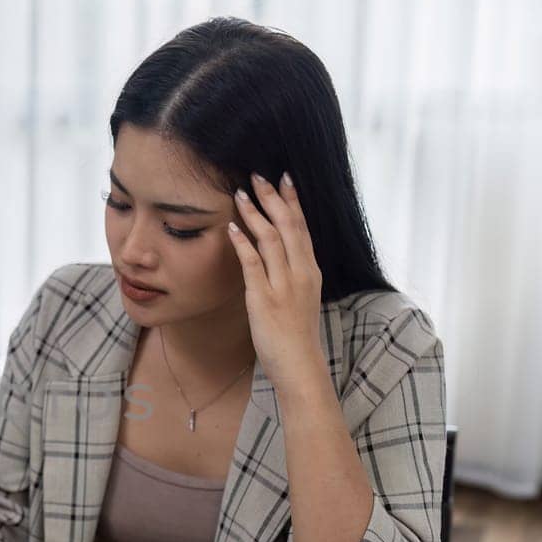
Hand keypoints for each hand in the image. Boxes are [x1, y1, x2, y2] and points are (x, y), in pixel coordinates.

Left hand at [226, 172, 326, 394]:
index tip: (285, 179)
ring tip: (241, 194)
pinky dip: (243, 243)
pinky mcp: (265, 299)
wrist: (300, 366)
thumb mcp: (300, 300)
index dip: (293, 203)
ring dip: (255, 214)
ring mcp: (284, 285)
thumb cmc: (297, 337)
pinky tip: (232, 228)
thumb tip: (277, 260)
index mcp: (310, 272)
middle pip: (289, 226)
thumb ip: (291, 277)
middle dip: (273, 199)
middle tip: (259, 175)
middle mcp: (300, 273)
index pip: (303, 228)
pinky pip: (253, 264)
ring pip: (272, 240)